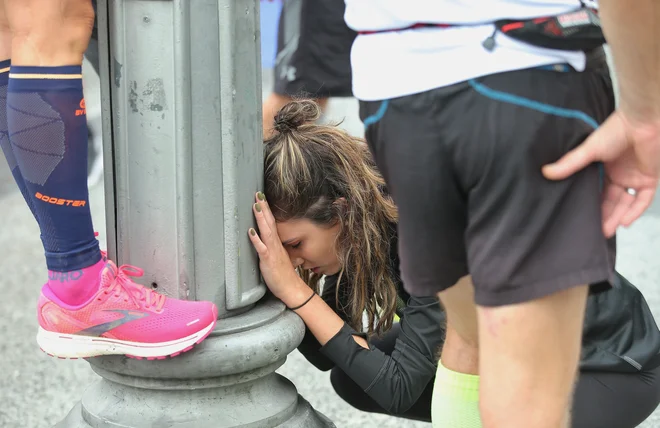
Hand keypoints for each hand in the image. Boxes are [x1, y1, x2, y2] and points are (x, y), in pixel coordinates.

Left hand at [248, 192, 310, 305]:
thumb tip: (267, 241)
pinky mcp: (268, 260)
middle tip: (258, 194)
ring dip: (260, 218)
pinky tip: (250, 231)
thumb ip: (272, 248)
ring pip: (266, 231)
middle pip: (269, 222)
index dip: (267, 210)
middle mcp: (275, 244)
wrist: (292, 288)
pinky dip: (256, 239)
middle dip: (264, 207)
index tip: (261, 198)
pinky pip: (262, 248)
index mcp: (277, 243)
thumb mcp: (278, 257)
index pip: (271, 222)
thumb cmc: (284, 274)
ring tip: (255, 205)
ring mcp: (272, 251)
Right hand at [543, 110, 659, 236]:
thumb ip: (570, 164)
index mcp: (604, 167)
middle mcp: (619, 174)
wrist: (642, 121)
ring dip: (617, 217)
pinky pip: (643, 200)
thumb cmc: (615, 130)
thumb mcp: (588, 150)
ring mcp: (635, 177)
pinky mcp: (650, 178)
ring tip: (605, 231)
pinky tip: (624, 222)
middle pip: (610, 200)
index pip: (596, 191)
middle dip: (603, 216)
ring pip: (626, 203)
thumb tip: (546, 172)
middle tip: (593, 231)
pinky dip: (635, 211)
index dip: (590, 205)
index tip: (580, 218)